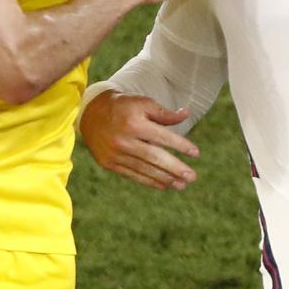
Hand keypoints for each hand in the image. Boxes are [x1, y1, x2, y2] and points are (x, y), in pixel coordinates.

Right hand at [80, 90, 200, 190]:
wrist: (91, 113)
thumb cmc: (123, 106)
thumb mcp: (143, 103)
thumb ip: (164, 113)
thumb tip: (186, 115)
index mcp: (134, 123)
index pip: (163, 137)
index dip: (181, 145)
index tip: (196, 153)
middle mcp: (124, 140)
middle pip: (155, 157)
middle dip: (175, 168)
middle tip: (192, 177)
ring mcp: (115, 154)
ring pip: (144, 169)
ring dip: (165, 178)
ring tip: (181, 185)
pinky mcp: (109, 163)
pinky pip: (133, 175)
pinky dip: (149, 181)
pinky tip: (163, 185)